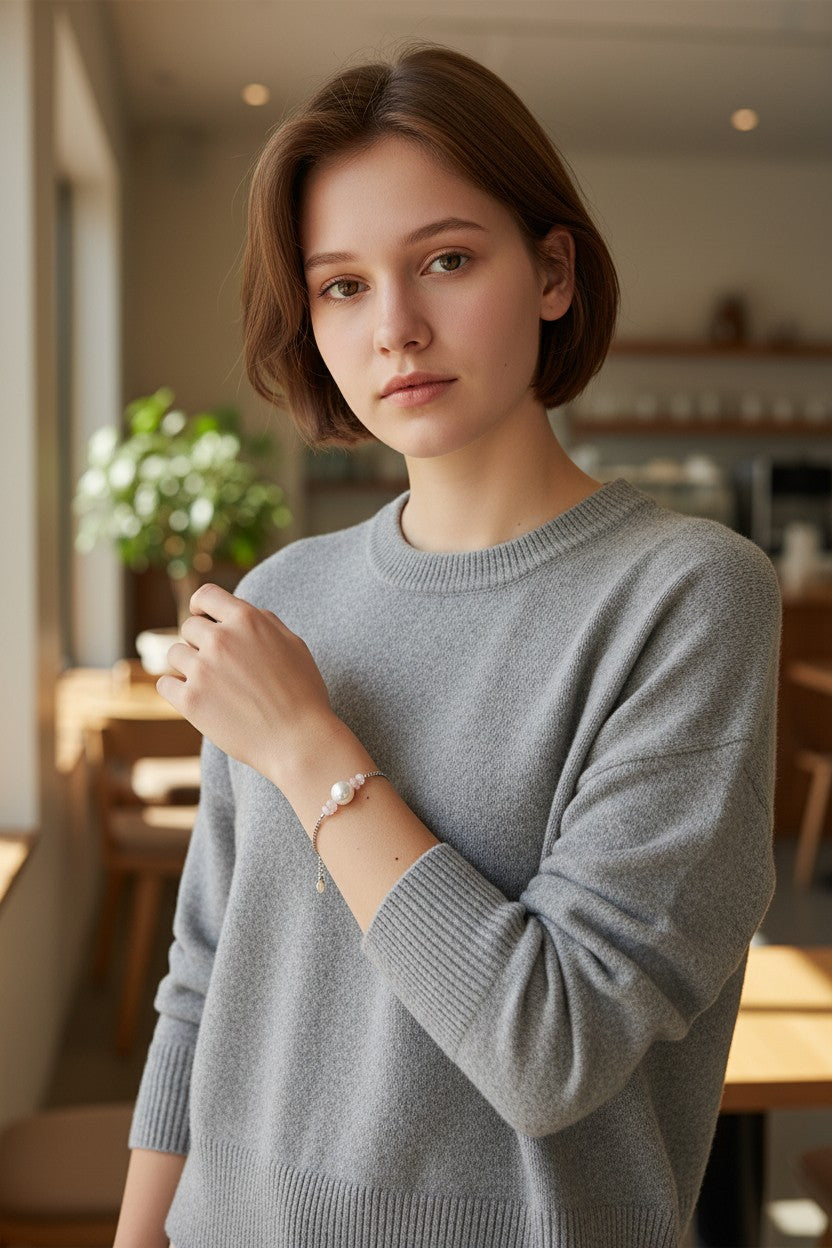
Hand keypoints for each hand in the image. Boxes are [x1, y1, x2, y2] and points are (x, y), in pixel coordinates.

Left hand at [157, 582, 336, 786]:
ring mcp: (202, 670)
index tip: (201, 616)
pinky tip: (194, 698)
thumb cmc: (302, 694)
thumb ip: (263, 622)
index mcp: (247, 620)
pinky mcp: (190, 701)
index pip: (206, 596)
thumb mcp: (293, 644)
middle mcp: (221, 639)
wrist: (298, 740)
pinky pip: (165, 684)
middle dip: (200, 642)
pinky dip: (176, 689)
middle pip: (189, 627)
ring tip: (212, 684)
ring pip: (175, 654)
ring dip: (189, 666)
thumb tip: (236, 613)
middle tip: (220, 665)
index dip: (201, 605)